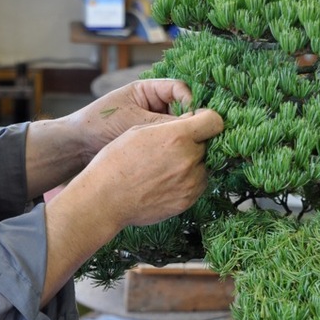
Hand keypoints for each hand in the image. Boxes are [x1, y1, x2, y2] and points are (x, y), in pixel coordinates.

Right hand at [43, 107, 222, 301]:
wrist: (105, 199)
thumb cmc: (116, 161)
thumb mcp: (140, 131)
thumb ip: (171, 127)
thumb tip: (192, 125)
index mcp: (178, 137)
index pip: (214, 121)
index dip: (207, 119)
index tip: (198, 122)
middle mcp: (189, 159)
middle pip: (207, 145)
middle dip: (195, 144)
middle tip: (172, 149)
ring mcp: (191, 183)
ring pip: (204, 166)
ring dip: (192, 164)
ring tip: (165, 168)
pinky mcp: (188, 201)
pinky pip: (197, 185)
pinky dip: (187, 181)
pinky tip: (164, 182)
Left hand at [67, 78, 192, 164]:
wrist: (77, 146)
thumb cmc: (100, 124)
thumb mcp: (132, 120)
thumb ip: (162, 123)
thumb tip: (192, 128)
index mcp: (148, 90)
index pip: (180, 90)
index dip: (190, 101)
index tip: (194, 117)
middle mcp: (154, 105)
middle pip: (183, 109)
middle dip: (189, 121)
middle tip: (195, 136)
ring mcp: (153, 124)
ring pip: (177, 128)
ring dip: (182, 137)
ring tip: (187, 148)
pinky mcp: (150, 143)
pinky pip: (168, 143)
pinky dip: (174, 149)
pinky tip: (177, 157)